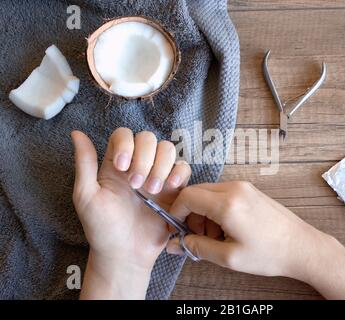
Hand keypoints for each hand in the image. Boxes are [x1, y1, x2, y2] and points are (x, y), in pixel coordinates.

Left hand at [71, 128, 190, 298]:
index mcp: (116, 164)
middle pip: (148, 138)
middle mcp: (138, 165)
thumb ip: (85, 163)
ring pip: (168, 149)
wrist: (125, 254)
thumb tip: (76, 132)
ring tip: (152, 191)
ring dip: (161, 166)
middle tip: (137, 186)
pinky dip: (179, 172)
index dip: (126, 143)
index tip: (122, 166)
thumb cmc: (102, 228)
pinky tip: (170, 187)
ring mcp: (157, 176)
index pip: (124, 134)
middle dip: (145, 158)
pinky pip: (184, 168)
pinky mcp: (174, 190)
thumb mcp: (86, 196)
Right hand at [166, 181, 329, 280]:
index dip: (176, 212)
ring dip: (204, 212)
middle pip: (197, 192)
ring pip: (209, 193)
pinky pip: (223, 194)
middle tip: (198, 236)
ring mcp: (244, 187)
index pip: (188, 196)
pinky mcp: (250, 191)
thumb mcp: (229, 257)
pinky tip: (227, 228)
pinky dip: (217, 209)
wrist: (302, 247)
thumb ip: (198, 247)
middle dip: (191, 214)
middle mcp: (235, 188)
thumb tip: (177, 243)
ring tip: (215, 236)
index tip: (178, 228)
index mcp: (227, 203)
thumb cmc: (269, 253)